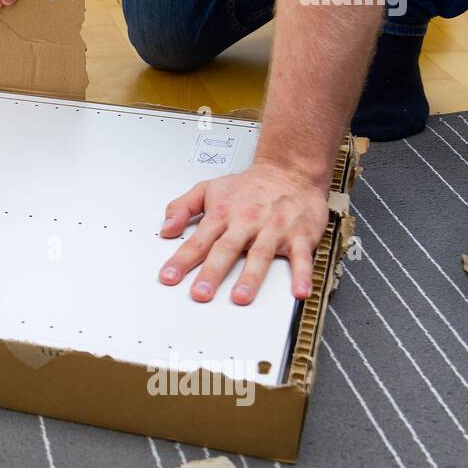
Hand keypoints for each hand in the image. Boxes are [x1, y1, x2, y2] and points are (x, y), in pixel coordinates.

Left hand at [157, 161, 329, 304]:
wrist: (291, 170)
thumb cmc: (250, 186)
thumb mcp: (208, 188)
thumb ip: (182, 207)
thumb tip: (165, 229)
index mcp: (223, 214)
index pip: (198, 241)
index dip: (182, 260)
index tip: (169, 277)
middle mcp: (247, 222)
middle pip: (226, 249)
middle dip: (212, 273)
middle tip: (200, 293)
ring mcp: (273, 229)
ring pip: (260, 255)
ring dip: (250, 278)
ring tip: (240, 297)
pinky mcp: (299, 236)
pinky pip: (302, 257)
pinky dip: (302, 274)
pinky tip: (299, 291)